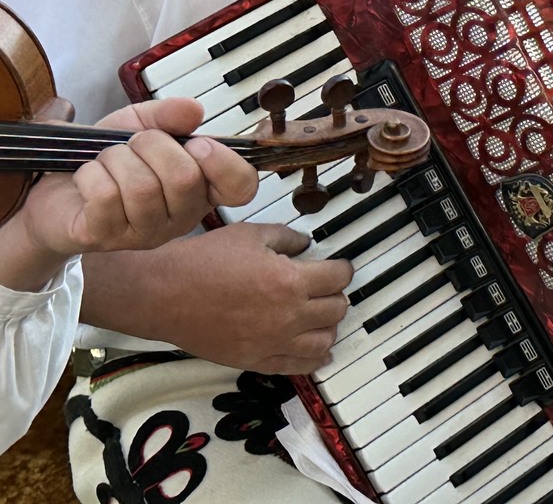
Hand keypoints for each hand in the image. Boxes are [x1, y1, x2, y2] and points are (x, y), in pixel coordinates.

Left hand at [0, 98, 258, 291]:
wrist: (53, 189)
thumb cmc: (107, 161)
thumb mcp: (139, 125)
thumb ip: (168, 115)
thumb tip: (195, 110)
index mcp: (199, 189)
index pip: (241, 187)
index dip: (225, 162)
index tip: (197, 142)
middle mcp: (179, 217)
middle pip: (185, 178)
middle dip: (152, 144)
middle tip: (134, 142)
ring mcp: (143, 232)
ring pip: (143, 187)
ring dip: (116, 158)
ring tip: (107, 159)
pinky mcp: (104, 238)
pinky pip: (106, 197)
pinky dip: (91, 174)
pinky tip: (87, 176)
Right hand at [84, 221, 351, 373]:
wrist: (163, 294)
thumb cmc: (202, 262)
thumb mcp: (251, 234)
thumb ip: (287, 238)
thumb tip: (306, 245)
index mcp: (290, 281)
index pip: (339, 277)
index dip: (342, 268)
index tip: (338, 266)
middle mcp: (287, 316)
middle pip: (337, 309)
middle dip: (336, 295)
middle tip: (328, 288)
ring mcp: (271, 342)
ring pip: (323, 341)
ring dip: (328, 326)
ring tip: (321, 315)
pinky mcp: (254, 360)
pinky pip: (297, 367)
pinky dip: (313, 359)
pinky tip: (319, 352)